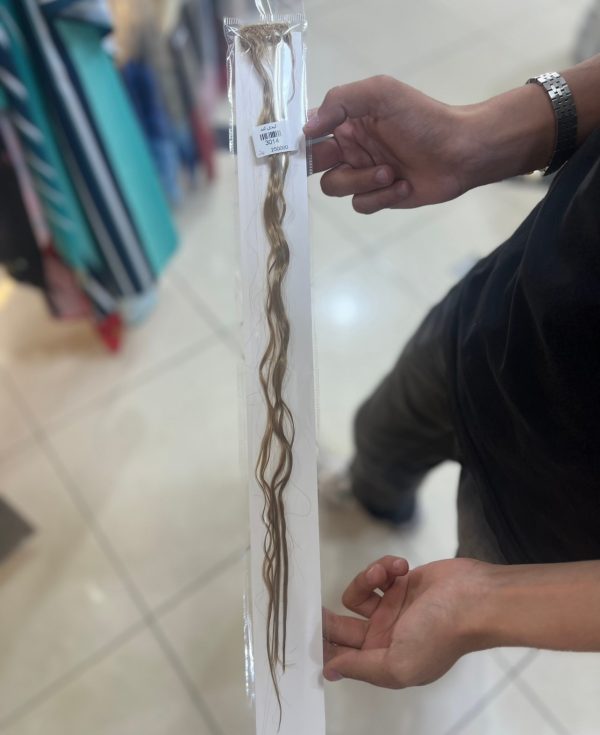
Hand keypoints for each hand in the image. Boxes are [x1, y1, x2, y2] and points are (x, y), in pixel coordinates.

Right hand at [305, 75, 554, 212]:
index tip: (293, 149)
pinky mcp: (379, 197)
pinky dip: (380, 196)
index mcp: (348, 120)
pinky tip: (403, 185)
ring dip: (361, 180)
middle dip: (320, 166)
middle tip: (336, 161)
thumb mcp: (381, 93)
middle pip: (314, 164)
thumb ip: (341, 101)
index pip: (310, 132)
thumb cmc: (423, 118)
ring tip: (390, 172)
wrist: (461, 151)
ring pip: (336, 187)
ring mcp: (364, 174)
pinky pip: (360, 204)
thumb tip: (307, 128)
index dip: (298, 141)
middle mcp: (351, 147)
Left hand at [323, 555, 485, 687]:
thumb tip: (330, 671)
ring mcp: (393, 608)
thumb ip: (361, 667)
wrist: (474, 598)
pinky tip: (401, 566)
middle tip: (317, 606)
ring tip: (385, 573)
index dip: (325, 646)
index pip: (343, 655)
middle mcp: (385, 635)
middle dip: (330, 616)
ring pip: (358, 593)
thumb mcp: (397, 664)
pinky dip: (385, 567)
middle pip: (343, 626)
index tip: (310, 632)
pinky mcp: (400, 582)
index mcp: (383, 660)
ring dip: (366, 579)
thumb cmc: (439, 635)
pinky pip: (377, 573)